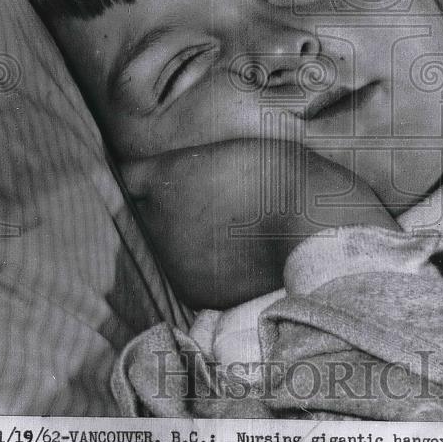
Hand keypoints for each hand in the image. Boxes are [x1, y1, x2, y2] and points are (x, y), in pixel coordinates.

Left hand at [123, 139, 397, 309]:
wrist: (312, 230)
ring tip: (225, 228)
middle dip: (164, 208)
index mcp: (164, 178)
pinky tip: (233, 255)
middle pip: (145, 213)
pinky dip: (203, 267)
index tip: (160, 178)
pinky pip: (188, 274)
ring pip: (164, 245)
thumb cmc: (282, 176)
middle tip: (204, 202)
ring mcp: (173, 260)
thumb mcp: (232, 151)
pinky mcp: (193, 291)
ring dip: (183, 239)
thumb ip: (195, 165)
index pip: (130, 177)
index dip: (145, 177)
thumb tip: (185, 171)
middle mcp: (156, 221)